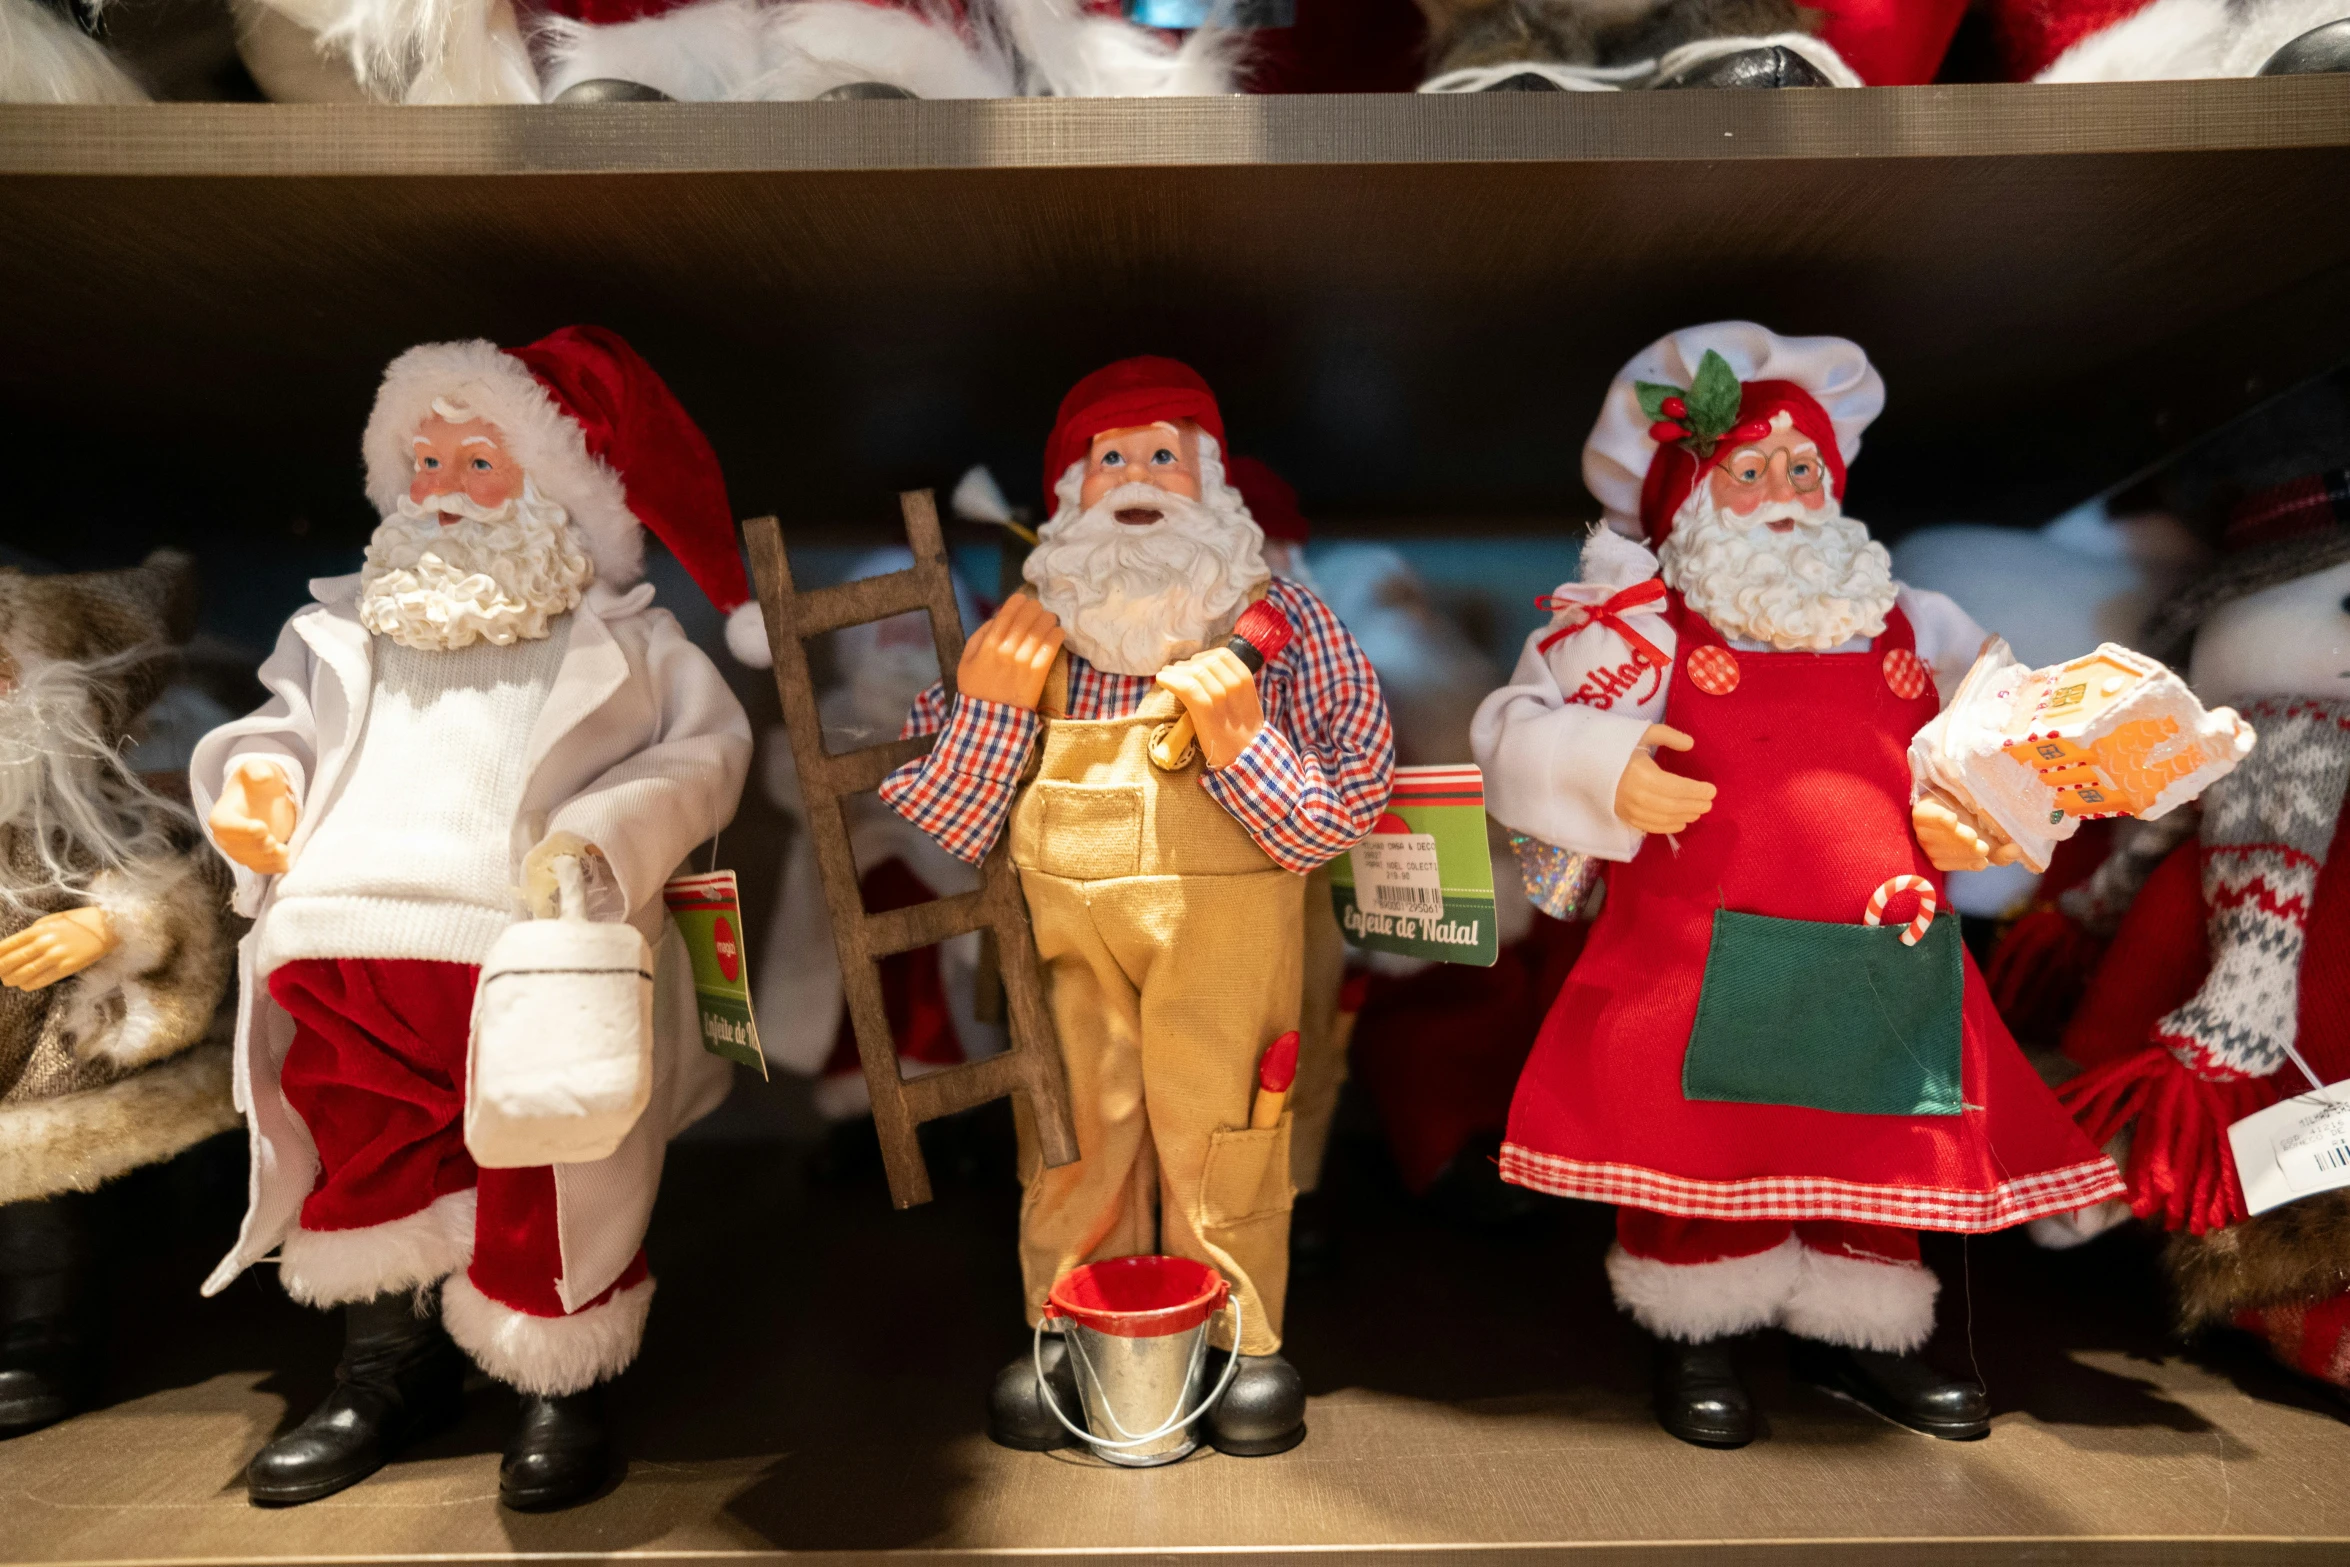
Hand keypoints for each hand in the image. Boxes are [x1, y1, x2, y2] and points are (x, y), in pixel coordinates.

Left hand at [0, 907, 117, 991]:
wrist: (109, 926)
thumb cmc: (80, 921)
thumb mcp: (52, 920)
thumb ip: (34, 932)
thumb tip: (17, 947)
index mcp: (37, 929)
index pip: (5, 946)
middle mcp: (43, 943)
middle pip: (10, 962)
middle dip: (0, 970)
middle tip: (0, 974)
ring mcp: (55, 956)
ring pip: (22, 974)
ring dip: (11, 979)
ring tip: (10, 981)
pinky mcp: (67, 967)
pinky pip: (40, 981)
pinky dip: (28, 985)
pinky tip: (26, 984)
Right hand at [209, 759, 298, 873]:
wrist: (266, 796)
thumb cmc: (259, 780)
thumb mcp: (259, 769)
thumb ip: (258, 770)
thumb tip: (263, 777)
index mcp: (221, 814)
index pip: (223, 826)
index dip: (241, 830)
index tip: (261, 827)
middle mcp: (225, 836)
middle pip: (236, 848)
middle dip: (256, 847)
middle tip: (273, 841)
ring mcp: (239, 849)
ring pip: (250, 860)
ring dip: (267, 859)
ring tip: (284, 851)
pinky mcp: (254, 857)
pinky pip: (260, 867)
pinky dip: (272, 868)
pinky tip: (286, 864)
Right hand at [955, 595, 1064, 709]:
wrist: (990, 720)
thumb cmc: (976, 688)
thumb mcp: (966, 660)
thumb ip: (979, 636)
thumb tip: (997, 618)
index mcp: (988, 646)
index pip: (1007, 614)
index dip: (1018, 601)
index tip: (1023, 598)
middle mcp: (1006, 651)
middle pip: (1026, 618)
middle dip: (1035, 608)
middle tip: (1038, 608)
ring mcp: (1023, 662)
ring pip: (1041, 630)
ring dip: (1048, 619)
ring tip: (1049, 618)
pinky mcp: (1038, 674)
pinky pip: (1051, 648)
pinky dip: (1056, 635)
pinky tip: (1057, 632)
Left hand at [1155, 648, 1264, 769]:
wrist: (1247, 759)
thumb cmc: (1243, 734)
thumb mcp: (1245, 703)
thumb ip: (1231, 687)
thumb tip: (1204, 673)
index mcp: (1246, 680)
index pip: (1222, 655)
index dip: (1203, 656)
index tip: (1192, 664)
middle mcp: (1235, 684)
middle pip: (1205, 662)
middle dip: (1187, 665)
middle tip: (1175, 670)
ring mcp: (1222, 697)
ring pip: (1194, 673)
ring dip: (1175, 672)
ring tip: (1166, 675)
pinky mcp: (1207, 711)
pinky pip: (1186, 687)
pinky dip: (1170, 681)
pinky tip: (1162, 680)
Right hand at [1612, 725, 1714, 834]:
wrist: (1586, 761)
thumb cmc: (1616, 745)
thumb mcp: (1642, 732)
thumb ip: (1668, 736)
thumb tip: (1690, 744)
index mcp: (1643, 773)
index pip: (1678, 787)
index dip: (1697, 791)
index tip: (1712, 790)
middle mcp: (1637, 795)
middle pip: (1673, 805)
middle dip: (1694, 805)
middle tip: (1709, 803)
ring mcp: (1629, 808)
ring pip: (1664, 818)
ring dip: (1685, 817)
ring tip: (1698, 812)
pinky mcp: (1624, 816)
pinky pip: (1650, 826)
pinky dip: (1668, 827)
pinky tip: (1681, 823)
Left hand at [1913, 791, 2020, 871]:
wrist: (1958, 791)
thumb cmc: (1974, 819)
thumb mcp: (1991, 836)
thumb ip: (2002, 850)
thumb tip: (2016, 851)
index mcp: (1943, 854)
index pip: (1950, 864)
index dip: (1966, 864)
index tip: (1983, 861)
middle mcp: (1930, 843)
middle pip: (1941, 852)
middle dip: (1963, 851)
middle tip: (1982, 847)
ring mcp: (1922, 828)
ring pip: (1933, 838)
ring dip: (1954, 837)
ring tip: (1972, 836)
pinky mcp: (1920, 810)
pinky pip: (1924, 817)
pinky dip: (1937, 819)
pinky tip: (1952, 819)